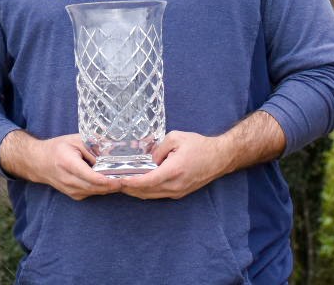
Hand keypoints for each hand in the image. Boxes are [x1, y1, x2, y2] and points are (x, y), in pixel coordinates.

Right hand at [0, 131, 122, 200]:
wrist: (38, 162)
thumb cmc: (58, 148)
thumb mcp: (75, 140)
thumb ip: (94, 146)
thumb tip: (114, 151)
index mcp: (69, 164)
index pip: (93, 178)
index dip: (109, 180)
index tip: (123, 177)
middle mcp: (69, 180)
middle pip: (97, 187)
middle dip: (113, 184)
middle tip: (129, 178)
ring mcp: (70, 190)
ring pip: (96, 192)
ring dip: (109, 188)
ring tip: (123, 179)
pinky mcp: (73, 195)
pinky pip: (92, 193)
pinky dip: (102, 189)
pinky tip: (110, 181)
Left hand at [118, 130, 232, 199]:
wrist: (219, 158)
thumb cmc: (199, 145)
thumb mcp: (176, 138)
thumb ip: (158, 148)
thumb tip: (148, 159)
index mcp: (174, 170)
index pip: (148, 181)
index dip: (131, 182)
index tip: (118, 180)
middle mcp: (175, 185)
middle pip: (146, 191)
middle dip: (129, 188)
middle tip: (113, 182)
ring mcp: (178, 191)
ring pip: (151, 195)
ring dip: (136, 191)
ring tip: (121, 184)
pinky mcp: (179, 193)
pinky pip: (158, 194)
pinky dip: (146, 191)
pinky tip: (137, 185)